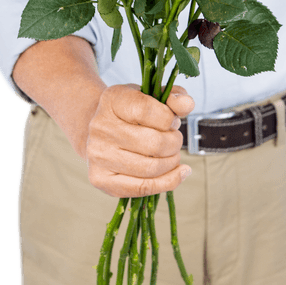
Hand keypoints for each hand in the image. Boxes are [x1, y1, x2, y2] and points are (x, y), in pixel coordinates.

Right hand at [85, 83, 194, 197]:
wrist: (100, 131)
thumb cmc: (130, 113)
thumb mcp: (152, 96)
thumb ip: (173, 97)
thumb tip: (186, 104)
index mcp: (112, 100)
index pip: (147, 110)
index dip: (169, 118)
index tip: (172, 120)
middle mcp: (101, 127)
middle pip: (154, 143)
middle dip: (174, 143)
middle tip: (174, 139)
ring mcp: (99, 155)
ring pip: (151, 168)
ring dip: (172, 162)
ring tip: (172, 155)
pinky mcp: (101, 179)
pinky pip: (142, 188)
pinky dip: (168, 182)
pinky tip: (179, 173)